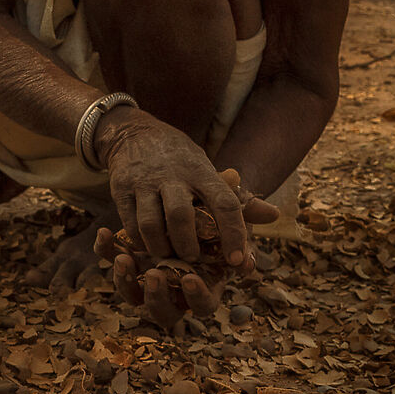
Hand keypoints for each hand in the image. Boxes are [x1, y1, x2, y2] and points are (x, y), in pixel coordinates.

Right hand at [93, 117, 282, 325]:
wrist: (135, 132)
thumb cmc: (181, 160)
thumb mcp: (209, 171)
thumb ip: (238, 199)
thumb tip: (273, 216)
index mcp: (202, 172)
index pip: (225, 203)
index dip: (234, 234)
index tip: (237, 261)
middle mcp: (173, 176)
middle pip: (182, 217)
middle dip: (188, 246)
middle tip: (192, 259)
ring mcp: (144, 182)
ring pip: (151, 224)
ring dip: (161, 247)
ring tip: (169, 255)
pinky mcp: (120, 189)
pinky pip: (129, 224)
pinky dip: (140, 241)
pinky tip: (149, 245)